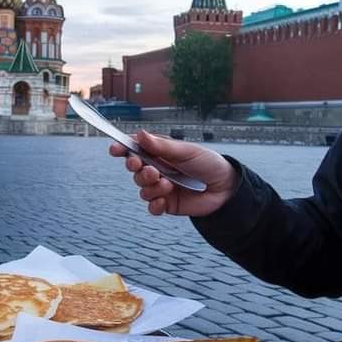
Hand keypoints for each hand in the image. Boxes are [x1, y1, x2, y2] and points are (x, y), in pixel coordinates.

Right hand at [109, 130, 238, 216]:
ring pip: (142, 189)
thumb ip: (161, 146)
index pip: (135, 149)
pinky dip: (155, 205)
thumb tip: (140, 134)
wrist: (225, 188)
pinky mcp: (166, 204)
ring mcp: (160, 188)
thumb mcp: (185, 151)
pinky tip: (165, 201)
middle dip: (138, 170)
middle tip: (150, 170)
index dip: (123, 149)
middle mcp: (157, 170)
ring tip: (168, 185)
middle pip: (134, 170)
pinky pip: (151, 207)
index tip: (116, 149)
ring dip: (151, 187)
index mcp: (159, 153)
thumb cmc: (208, 163)